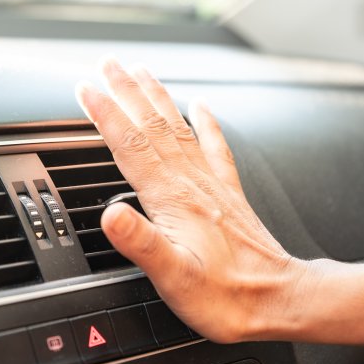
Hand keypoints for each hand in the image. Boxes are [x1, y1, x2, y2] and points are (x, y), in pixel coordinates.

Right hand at [75, 58, 312, 342]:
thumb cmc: (226, 296)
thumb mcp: (174, 278)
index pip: (130, 145)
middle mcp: (192, 183)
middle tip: (107, 63)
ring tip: (141, 71)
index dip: (105, 114)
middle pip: (151, 125)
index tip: (86, 88)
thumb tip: (110, 215)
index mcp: (173, 199)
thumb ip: (141, 242)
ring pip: (177, 127)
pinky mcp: (227, 193)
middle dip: (126, 91)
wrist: (277, 300)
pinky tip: (201, 105)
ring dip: (155, 96)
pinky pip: (214, 145)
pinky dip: (206, 121)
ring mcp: (210, 184)